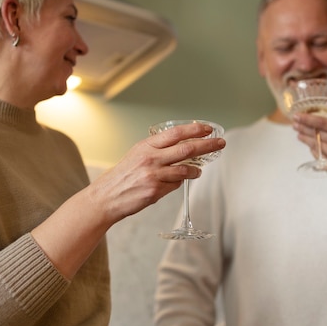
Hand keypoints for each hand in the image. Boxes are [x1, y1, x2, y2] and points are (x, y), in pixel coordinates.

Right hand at [32, 122, 224, 278]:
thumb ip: (157, 151)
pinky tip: (182, 181)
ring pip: (185, 168)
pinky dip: (181, 182)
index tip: (208, 128)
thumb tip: (180, 150)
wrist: (106, 197)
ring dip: (197, 169)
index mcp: (146, 146)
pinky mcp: (155, 190)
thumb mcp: (137, 155)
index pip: (176, 133)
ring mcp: (154, 174)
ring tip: (201, 170)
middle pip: (187, 148)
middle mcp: (151, 158)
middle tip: (220, 143)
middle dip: (207, 145)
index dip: (195, 130)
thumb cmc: (123, 176)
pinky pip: (176, 184)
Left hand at [292, 85, 326, 177]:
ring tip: (298, 133)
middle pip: (317, 134)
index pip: (324, 124)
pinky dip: (313, 149)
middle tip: (294, 123)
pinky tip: (308, 143)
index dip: (308, 120)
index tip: (297, 116)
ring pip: (316, 145)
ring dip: (305, 139)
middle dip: (304, 128)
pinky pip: (319, 156)